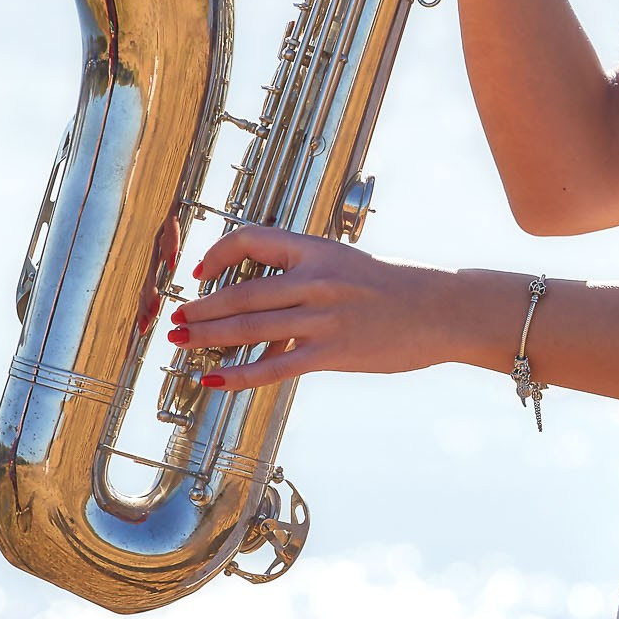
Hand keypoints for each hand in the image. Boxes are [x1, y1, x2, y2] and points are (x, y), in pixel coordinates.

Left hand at [171, 225, 459, 390]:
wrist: (443, 310)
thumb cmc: (398, 288)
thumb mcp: (349, 265)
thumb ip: (307, 276)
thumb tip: (259, 299)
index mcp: (319, 250)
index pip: (252, 240)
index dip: (218, 254)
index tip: (201, 272)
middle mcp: (316, 279)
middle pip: (240, 293)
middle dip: (199, 309)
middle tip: (175, 320)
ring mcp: (323, 317)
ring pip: (248, 328)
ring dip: (206, 337)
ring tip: (180, 344)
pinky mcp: (332, 352)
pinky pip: (273, 366)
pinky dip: (237, 374)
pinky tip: (213, 378)